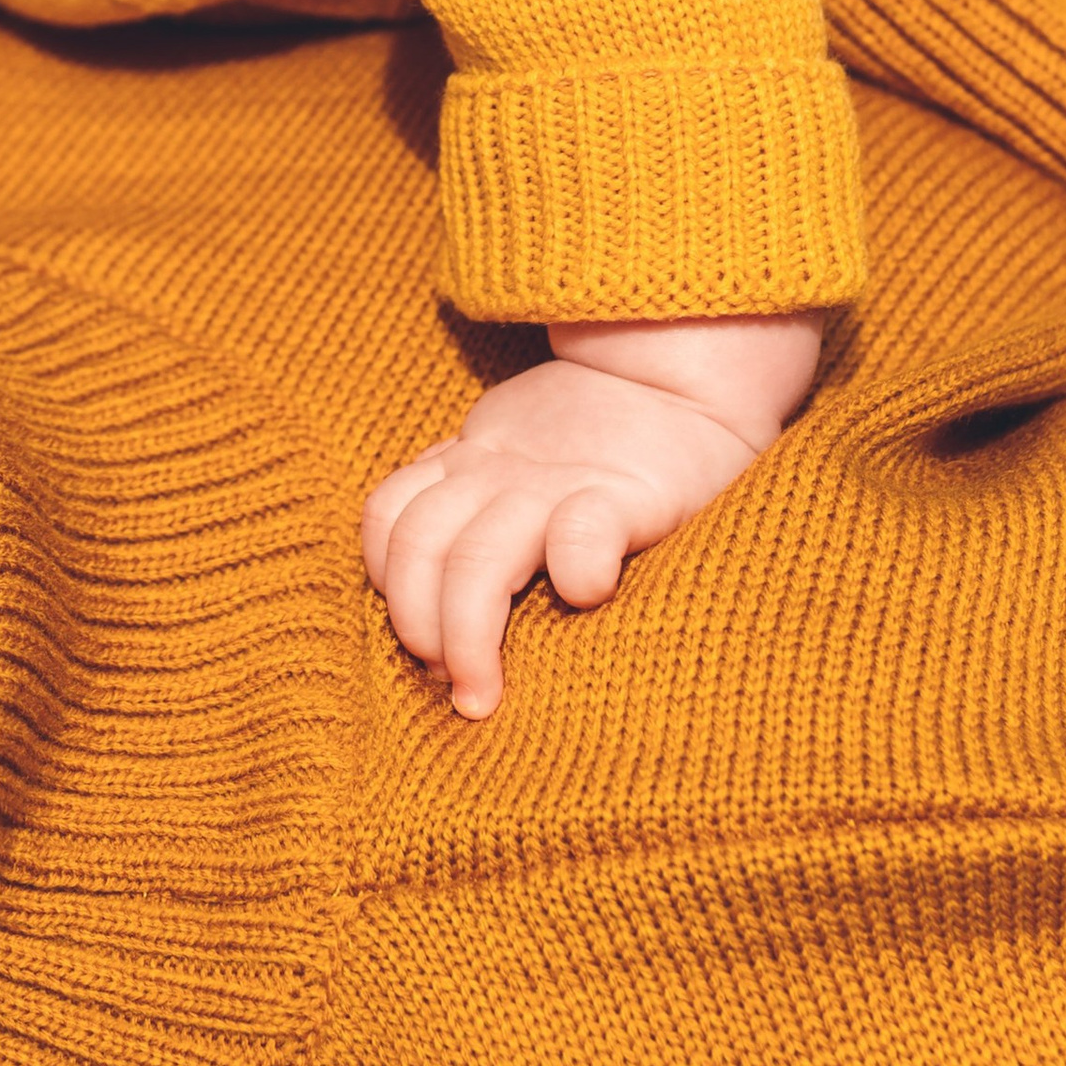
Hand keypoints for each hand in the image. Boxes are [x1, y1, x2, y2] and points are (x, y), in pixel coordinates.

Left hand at [364, 313, 820, 716]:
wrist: (678, 377)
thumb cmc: (599, 440)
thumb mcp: (515, 457)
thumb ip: (474, 500)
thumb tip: (437, 595)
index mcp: (467, 465)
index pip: (387, 517)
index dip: (387, 585)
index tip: (420, 647)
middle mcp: (496, 473)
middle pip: (419, 548)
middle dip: (418, 628)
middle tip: (447, 685)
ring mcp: (555, 482)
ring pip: (475, 558)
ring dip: (466, 632)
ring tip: (481, 689)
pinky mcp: (622, 493)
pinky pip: (577, 532)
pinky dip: (572, 569)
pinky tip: (584, 596)